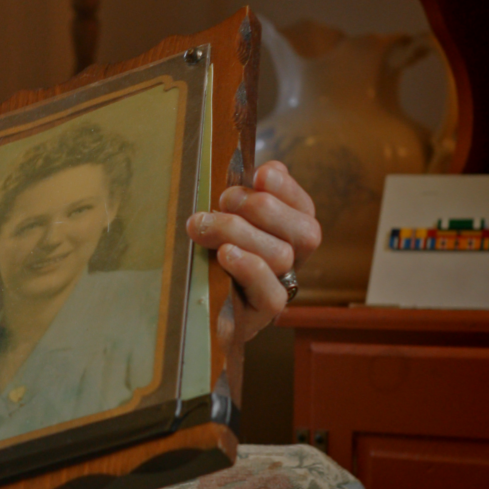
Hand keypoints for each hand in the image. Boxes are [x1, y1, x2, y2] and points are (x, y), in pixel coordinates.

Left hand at [186, 160, 320, 336]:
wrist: (183, 310)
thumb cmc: (202, 255)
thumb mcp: (220, 220)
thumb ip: (242, 197)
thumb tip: (269, 171)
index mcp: (286, 235)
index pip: (303, 209)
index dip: (287, 189)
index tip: (260, 174)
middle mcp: (291, 263)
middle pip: (304, 232)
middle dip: (261, 207)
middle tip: (223, 201)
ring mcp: (278, 290)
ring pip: (282, 256)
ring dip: (240, 232)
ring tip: (203, 226)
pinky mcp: (259, 317)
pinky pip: (272, 295)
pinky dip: (250, 268)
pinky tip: (226, 255)